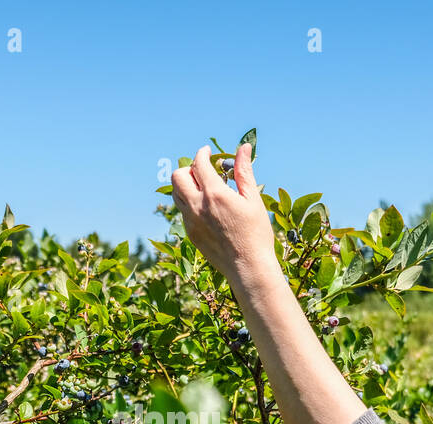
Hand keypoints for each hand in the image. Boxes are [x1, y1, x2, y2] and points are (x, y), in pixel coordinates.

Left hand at [170, 143, 277, 287]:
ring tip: (204, 188)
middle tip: (204, 171)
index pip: (199, 163)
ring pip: (176, 194)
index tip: (208, 152)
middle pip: (177, 176)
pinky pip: (182, 212)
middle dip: (189, 168)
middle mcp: (197, 206)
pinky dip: (189, 203)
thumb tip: (243, 147)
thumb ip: (244, 171)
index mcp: (214, 194)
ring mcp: (191, 221)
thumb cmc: (256, 233)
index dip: (202, 153)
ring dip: (186, 185)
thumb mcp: (253, 199)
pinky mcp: (190, 234)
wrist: (248, 268)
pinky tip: (207, 208)